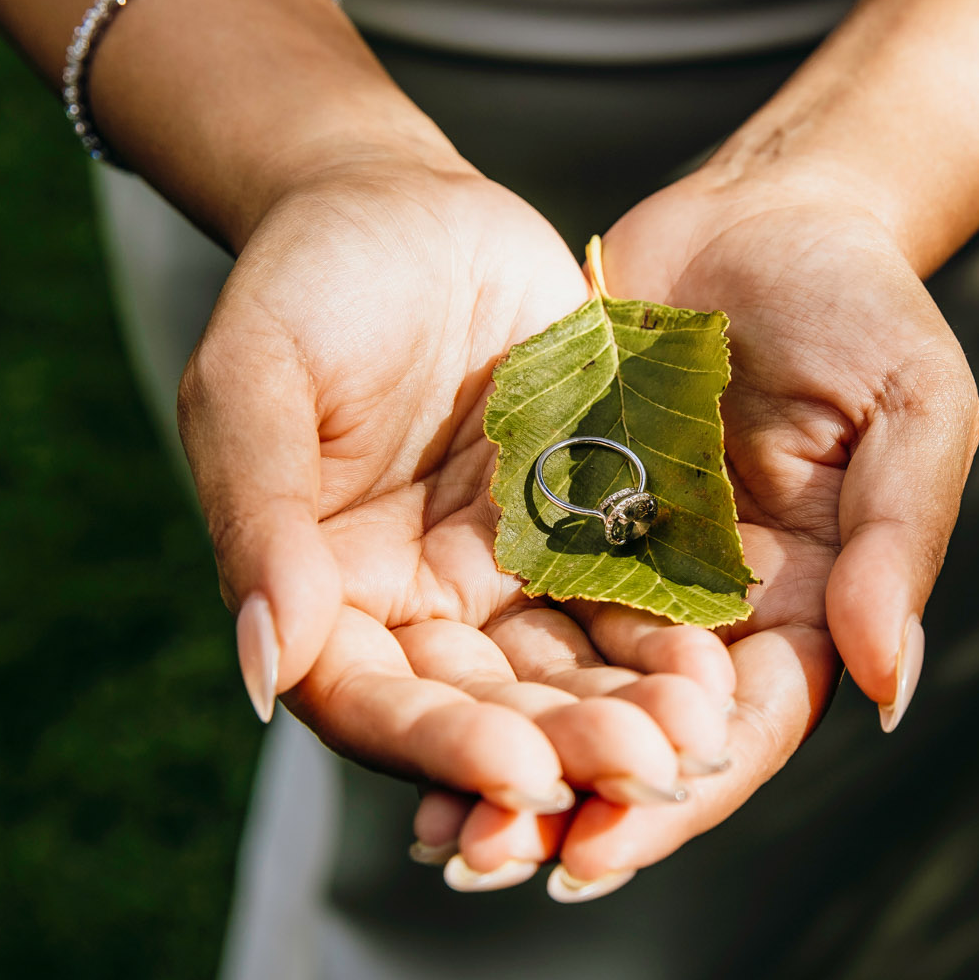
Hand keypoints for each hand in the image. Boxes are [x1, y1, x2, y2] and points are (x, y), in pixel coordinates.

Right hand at [179, 157, 736, 845]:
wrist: (403, 205)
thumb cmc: (304, 284)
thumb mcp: (256, 382)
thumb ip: (259, 520)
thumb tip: (265, 671)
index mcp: (322, 597)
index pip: (375, 704)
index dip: (444, 748)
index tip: (521, 774)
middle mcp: (416, 607)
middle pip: (488, 708)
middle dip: (567, 746)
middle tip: (648, 770)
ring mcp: (504, 573)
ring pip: (569, 669)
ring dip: (631, 711)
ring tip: (699, 733)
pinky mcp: (581, 528)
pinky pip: (629, 596)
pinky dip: (671, 637)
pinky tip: (722, 663)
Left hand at [428, 168, 978, 893]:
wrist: (763, 207)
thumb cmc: (863, 301)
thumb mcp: (911, 407)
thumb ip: (896, 538)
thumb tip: (891, 685)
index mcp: (805, 610)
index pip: (740, 731)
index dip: (673, 795)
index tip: (595, 849)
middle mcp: (712, 613)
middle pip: (636, 734)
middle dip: (562, 804)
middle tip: (476, 858)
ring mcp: (629, 568)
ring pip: (561, 688)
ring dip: (500, 757)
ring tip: (429, 826)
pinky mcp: (559, 518)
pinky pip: (505, 602)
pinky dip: (463, 661)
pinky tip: (395, 703)